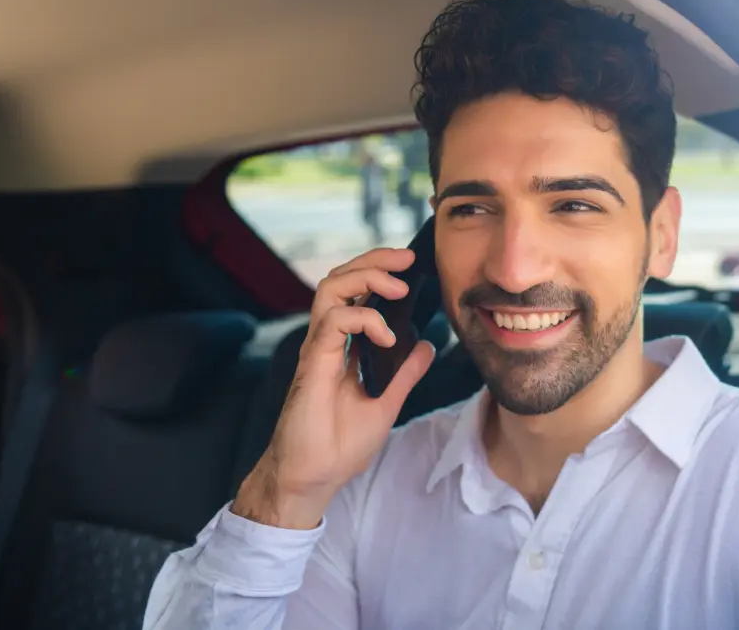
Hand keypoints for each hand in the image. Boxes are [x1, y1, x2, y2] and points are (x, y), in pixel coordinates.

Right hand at [233, 248, 435, 529]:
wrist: (311, 479)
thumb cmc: (338, 447)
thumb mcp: (386, 403)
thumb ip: (404, 374)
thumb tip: (427, 346)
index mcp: (341, 346)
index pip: (353, 291)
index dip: (377, 271)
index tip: (409, 265)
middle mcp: (326, 341)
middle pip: (340, 279)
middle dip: (374, 260)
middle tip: (407, 259)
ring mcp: (317, 349)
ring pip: (331, 288)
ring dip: (367, 278)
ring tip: (398, 288)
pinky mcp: (312, 363)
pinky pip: (333, 321)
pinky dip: (363, 318)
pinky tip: (387, 336)